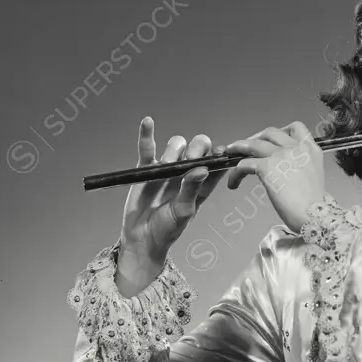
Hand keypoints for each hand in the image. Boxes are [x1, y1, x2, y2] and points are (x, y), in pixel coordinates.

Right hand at [116, 117, 224, 292]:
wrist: (142, 239)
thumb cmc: (167, 229)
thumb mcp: (183, 212)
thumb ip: (191, 190)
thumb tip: (202, 169)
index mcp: (202, 184)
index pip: (216, 161)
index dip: (219, 154)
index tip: (219, 153)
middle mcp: (187, 173)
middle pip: (198, 146)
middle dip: (197, 148)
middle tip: (189, 160)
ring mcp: (167, 168)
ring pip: (176, 144)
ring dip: (174, 149)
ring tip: (167, 165)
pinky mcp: (147, 168)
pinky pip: (148, 148)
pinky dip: (147, 134)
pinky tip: (148, 122)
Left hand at [224, 121, 325, 233]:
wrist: (315, 214)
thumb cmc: (316, 204)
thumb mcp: (314, 175)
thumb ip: (301, 165)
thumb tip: (286, 169)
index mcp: (311, 149)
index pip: (296, 127)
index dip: (281, 130)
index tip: (272, 138)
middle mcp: (296, 147)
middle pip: (270, 132)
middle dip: (257, 137)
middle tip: (248, 148)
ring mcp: (280, 155)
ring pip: (253, 144)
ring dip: (239, 147)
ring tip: (230, 153)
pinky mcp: (266, 167)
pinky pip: (244, 164)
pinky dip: (236, 173)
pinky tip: (233, 182)